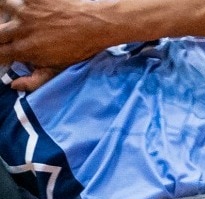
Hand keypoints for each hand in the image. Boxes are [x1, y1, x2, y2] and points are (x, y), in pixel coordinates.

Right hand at [0, 0, 120, 69]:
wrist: (96, 25)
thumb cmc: (79, 49)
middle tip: (6, 39)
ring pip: (1, 7)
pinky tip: (23, 6)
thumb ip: (35, 80)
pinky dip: (19, 2)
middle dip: (0, 38)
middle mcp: (20, 29)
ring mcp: (25, 11)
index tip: (4, 54)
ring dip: (3, 13)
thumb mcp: (58, 69)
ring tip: (11, 18)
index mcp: (24, 49)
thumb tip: (15, 85)